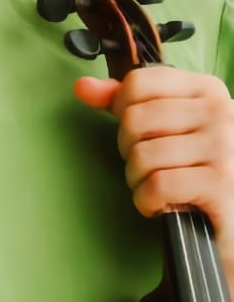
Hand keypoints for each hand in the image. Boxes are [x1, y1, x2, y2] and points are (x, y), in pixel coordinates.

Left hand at [76, 67, 233, 280]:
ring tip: (160, 188)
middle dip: (129, 150)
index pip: (138, 83)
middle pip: (135, 119)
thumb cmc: (198, 169)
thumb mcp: (169, 127)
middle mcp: (221, 112)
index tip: (138, 133)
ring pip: (142, 155)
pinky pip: (156, 185)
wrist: (233, 219)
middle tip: (151, 167)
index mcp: (208, 90)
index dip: (122, 110)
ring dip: (138, 180)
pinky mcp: (220, 185)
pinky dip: (148, 201)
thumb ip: (126, 103)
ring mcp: (224, 148)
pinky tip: (163, 205)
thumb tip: (82, 87)